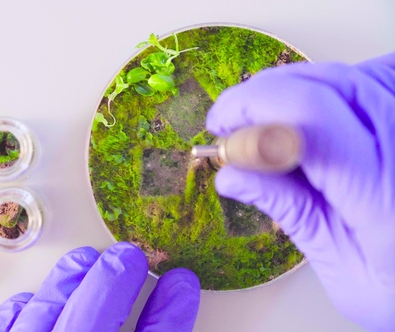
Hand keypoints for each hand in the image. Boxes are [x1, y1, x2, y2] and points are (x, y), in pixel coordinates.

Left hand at [0, 242, 199, 331]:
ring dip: (67, 284)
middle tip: (129, 255)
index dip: (172, 314)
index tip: (183, 283)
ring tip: (86, 260)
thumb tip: (172, 303)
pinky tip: (28, 301)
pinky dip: (16, 315)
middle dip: (114, 280)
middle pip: (93, 319)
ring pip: (44, 318)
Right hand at [207, 53, 394, 330]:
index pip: (312, 118)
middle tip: (231, 122)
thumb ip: (289, 213)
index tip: (219, 128)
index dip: (254, 108)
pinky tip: (312, 110)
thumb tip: (231, 175)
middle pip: (327, 83)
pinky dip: (331, 84)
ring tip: (268, 120)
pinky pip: (373, 75)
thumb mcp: (341, 269)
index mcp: (382, 195)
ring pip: (348, 73)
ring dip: (293, 88)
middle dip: (263, 94)